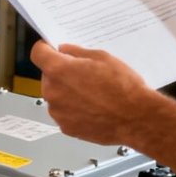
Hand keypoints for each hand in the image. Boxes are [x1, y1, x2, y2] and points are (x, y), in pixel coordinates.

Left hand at [29, 41, 164, 145]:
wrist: (137, 118)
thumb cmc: (124, 88)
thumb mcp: (102, 58)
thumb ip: (77, 53)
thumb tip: (65, 51)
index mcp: (59, 70)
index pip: (38, 53)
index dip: (45, 48)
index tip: (50, 49)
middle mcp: (53, 92)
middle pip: (47, 76)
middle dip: (61, 73)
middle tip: (83, 74)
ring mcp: (58, 112)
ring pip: (56, 96)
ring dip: (67, 92)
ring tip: (92, 93)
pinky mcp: (66, 127)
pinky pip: (64, 113)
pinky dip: (73, 109)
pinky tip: (92, 107)